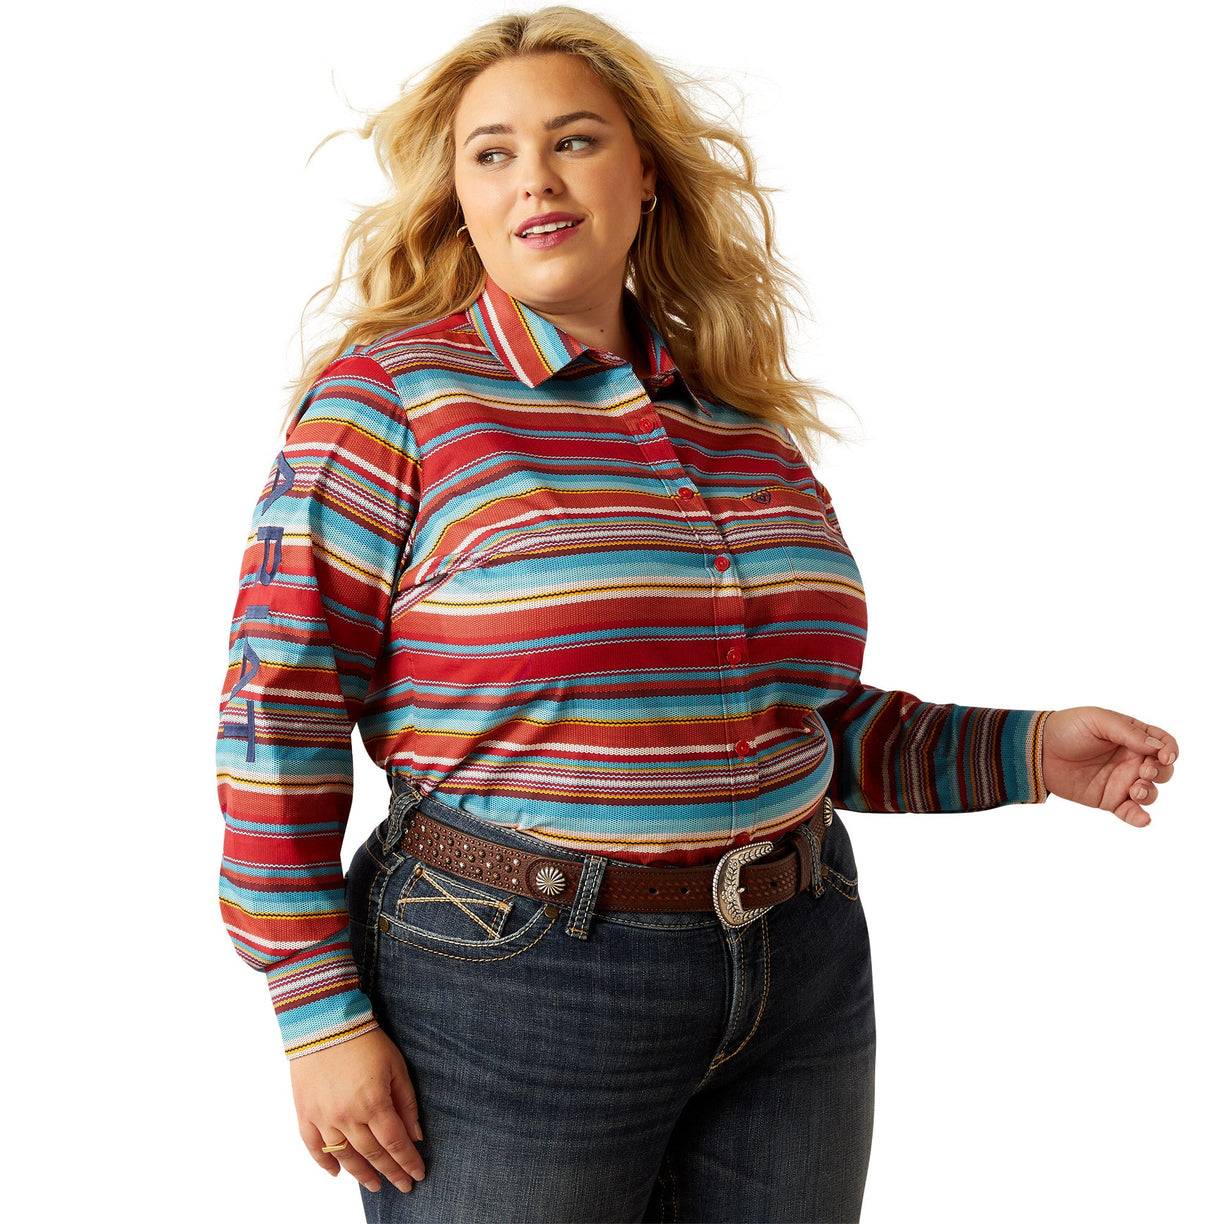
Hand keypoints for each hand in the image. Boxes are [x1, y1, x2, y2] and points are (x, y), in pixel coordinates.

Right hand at [289, 1027, 424, 1194]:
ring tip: (374, 1185)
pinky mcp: (305, 1113)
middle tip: (402, 1187)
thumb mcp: (395, 1066)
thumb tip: (415, 1135)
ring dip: (361, 1174)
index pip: (395, 1143)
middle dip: (390, 1172)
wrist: (324, 1021)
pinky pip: (313, 1147)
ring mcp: (324, 1118)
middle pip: (372, 1154)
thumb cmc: (364, 1040)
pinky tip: (337, 1173)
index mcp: (374, 1103)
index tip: (417, 1175)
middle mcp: (348, 1116)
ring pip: (345, 1156)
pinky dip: (324, 1163)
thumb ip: (406, 1102)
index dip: (407, 1162)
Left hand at [1041, 706, 1177, 826]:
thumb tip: (1158, 748)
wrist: (1037, 750)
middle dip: (1161, 773)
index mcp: (1132, 737)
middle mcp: (1131, 759)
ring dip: (1150, 793)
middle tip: (1144, 772)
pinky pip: (1130, 812)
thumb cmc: (1067, 728)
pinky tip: (1142, 819)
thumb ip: (1129, 732)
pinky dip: (1139, 818)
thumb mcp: (1098, 720)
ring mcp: (1121, 781)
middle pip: (1162, 770)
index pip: (1164, 744)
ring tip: (1136, 790)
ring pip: (1150, 792)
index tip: (1164, 757)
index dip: (1170, 751)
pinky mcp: (1108, 800)